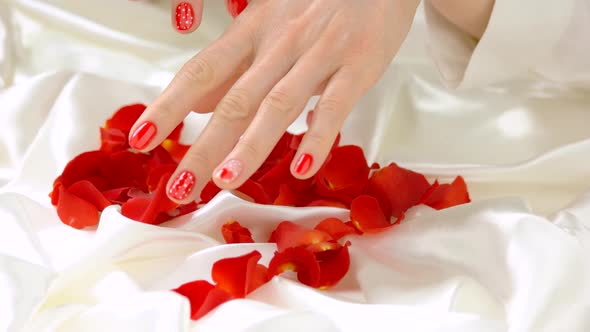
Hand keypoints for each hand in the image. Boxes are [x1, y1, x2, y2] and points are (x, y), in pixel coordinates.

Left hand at [129, 0, 420, 202]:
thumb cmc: (319, 1)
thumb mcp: (268, 25)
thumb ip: (234, 69)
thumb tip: (195, 105)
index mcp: (253, 32)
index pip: (201, 72)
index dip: (169, 107)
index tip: (141, 141)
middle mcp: (279, 44)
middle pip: (234, 100)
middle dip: (204, 145)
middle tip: (180, 187)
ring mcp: (319, 54)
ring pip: (278, 103)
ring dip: (251, 144)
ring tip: (226, 181)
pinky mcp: (358, 65)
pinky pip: (335, 104)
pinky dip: (318, 137)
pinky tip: (303, 169)